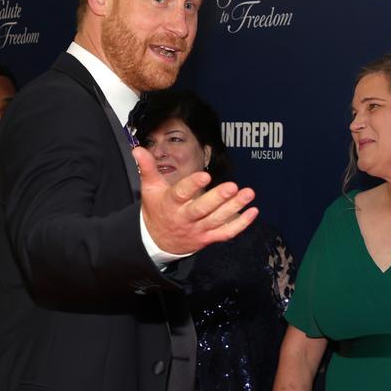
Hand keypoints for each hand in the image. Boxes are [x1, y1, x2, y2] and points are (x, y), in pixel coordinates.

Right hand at [134, 147, 257, 254]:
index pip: (181, 194)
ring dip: (234, 208)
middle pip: (202, 210)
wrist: (157, 241)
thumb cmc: (157, 209)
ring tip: (248, 194)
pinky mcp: (208, 238)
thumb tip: (137, 149)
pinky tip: (253, 211)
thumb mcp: (149, 189)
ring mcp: (198, 230)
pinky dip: (241, 224)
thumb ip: (147, 168)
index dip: (192, 185)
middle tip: (232, 187)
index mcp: (170, 204)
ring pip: (217, 220)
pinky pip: (226, 233)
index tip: (205, 175)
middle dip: (218, 199)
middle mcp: (185, 218)